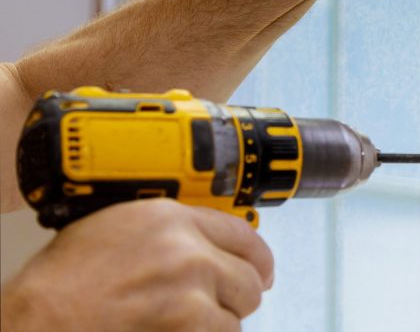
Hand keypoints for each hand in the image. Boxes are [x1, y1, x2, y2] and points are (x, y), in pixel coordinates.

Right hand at [0, 200, 272, 331]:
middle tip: (216, 308)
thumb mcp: (115, 229)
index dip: (257, 257)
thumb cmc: (63, 283)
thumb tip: (201, 246)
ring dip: (216, 325)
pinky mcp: (190, 325)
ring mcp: (191, 290)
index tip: (260, 270)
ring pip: (236, 315)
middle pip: (249, 277)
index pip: (242, 233)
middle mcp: (188, 250)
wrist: (39, 322)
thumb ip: (165, 233)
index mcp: (170, 219)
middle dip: (235, 297)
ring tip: (180, 326)